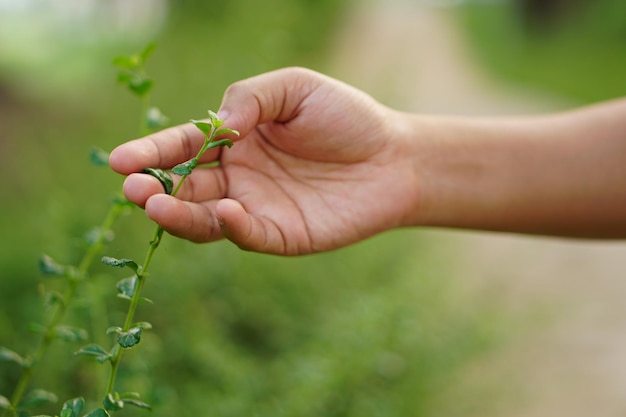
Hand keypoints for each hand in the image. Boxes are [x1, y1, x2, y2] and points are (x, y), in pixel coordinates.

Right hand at [109, 67, 418, 253]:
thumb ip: (251, 98)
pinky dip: (231, 227)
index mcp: (234, 140)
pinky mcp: (281, 235)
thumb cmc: (346, 117)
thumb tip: (216, 124)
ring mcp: (257, 208)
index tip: (119, 161)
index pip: (183, 148)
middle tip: (133, 189)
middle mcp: (238, 177)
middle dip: (154, 190)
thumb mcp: (295, 88)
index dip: (151, 154)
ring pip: (205, 219)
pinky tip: (225, 212)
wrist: (395, 156)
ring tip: (156, 205)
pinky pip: (247, 235)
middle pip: (185, 189)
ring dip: (179, 215)